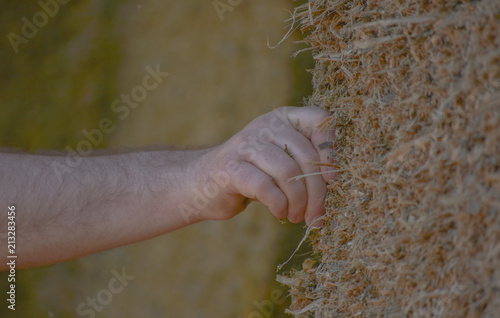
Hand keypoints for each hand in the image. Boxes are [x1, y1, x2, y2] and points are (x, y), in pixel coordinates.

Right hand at [187, 106, 333, 225]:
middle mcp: (266, 125)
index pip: (319, 120)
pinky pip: (267, 188)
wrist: (204, 184)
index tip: (332, 179)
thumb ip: (306, 164)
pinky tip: (280, 214)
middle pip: (306, 156)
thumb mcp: (282, 162)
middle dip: (317, 193)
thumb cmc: (254, 176)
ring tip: (297, 217)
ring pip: (289, 173)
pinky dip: (279, 206)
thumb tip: (340, 186)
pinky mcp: (230, 166)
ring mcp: (246, 143)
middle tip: (316, 216)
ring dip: (299, 203)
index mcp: (284, 118)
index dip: (331, 149)